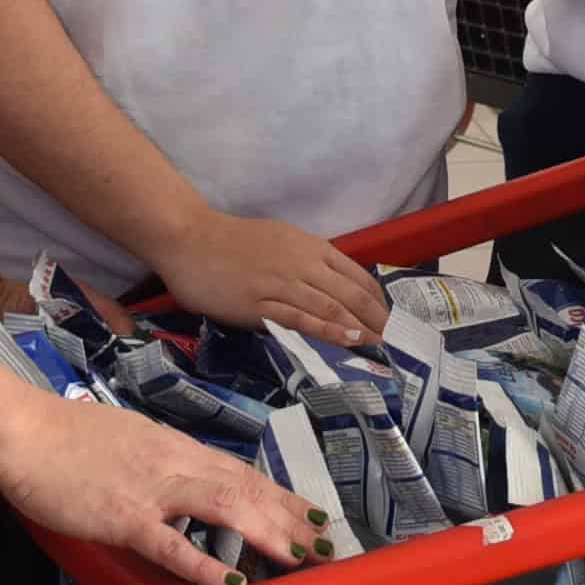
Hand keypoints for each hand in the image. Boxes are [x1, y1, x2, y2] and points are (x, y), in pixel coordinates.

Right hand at [0, 392, 336, 584]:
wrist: (27, 433)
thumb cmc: (72, 437)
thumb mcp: (133, 439)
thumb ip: (164, 461)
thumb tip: (189, 478)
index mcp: (178, 449)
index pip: (242, 473)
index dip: (282, 496)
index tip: (312, 514)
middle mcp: (177, 466)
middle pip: (246, 489)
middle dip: (289, 518)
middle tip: (325, 543)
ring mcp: (153, 492)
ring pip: (225, 508)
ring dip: (266, 533)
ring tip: (299, 556)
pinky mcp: (126, 518)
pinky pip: (172, 545)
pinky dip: (204, 564)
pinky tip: (231, 582)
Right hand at [146, 208, 390, 344]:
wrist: (189, 238)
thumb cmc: (231, 241)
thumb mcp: (280, 241)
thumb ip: (305, 261)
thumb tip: (329, 286)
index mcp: (310, 247)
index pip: (356, 274)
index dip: (376, 299)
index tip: (388, 319)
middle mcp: (302, 263)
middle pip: (351, 293)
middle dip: (377, 317)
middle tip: (395, 339)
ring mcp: (280, 283)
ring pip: (331, 306)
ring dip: (360, 328)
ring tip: (380, 346)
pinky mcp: (258, 304)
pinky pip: (300, 318)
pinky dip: (328, 329)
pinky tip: (348, 340)